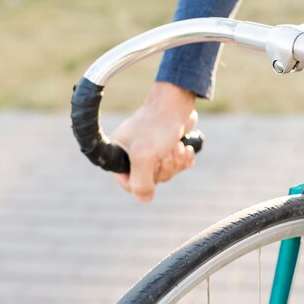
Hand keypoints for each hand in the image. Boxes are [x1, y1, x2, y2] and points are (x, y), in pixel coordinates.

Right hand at [110, 82, 197, 202]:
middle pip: (150, 180)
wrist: (177, 103)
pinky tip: (185, 149)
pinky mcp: (167, 148)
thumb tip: (144, 199)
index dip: (143, 180)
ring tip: (177, 146)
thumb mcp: (144, 155)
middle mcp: (132, 154)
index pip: (128, 184)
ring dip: (175, 162)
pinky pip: (176, 166)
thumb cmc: (157, 125)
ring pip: (165, 174)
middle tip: (167, 151)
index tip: (152, 165)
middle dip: (164, 168)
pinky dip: (183, 160)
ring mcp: (151, 151)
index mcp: (118, 154)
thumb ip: (141, 181)